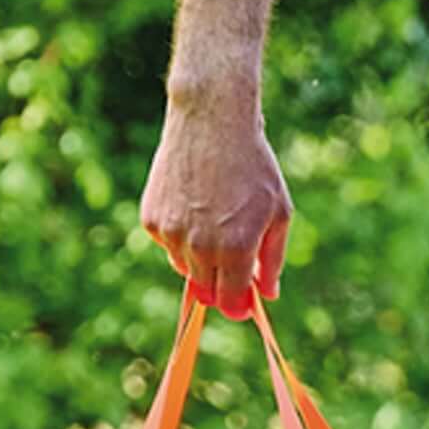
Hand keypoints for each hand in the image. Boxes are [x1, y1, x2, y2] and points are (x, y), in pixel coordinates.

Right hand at [139, 103, 291, 318]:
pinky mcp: (151, 218)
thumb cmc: (254, 166)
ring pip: (185, 269)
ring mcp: (171, 232)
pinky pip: (167, 244)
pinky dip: (180, 237)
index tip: (242, 305)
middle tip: (234, 261)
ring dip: (201, 260)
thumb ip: (272, 259)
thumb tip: (268, 294)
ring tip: (216, 221)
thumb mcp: (278, 212)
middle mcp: (200, 246)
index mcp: (235, 248)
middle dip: (221, 286)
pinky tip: (194, 207)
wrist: (212, 122)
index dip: (238, 307)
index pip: (231, 301)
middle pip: (206, 291)